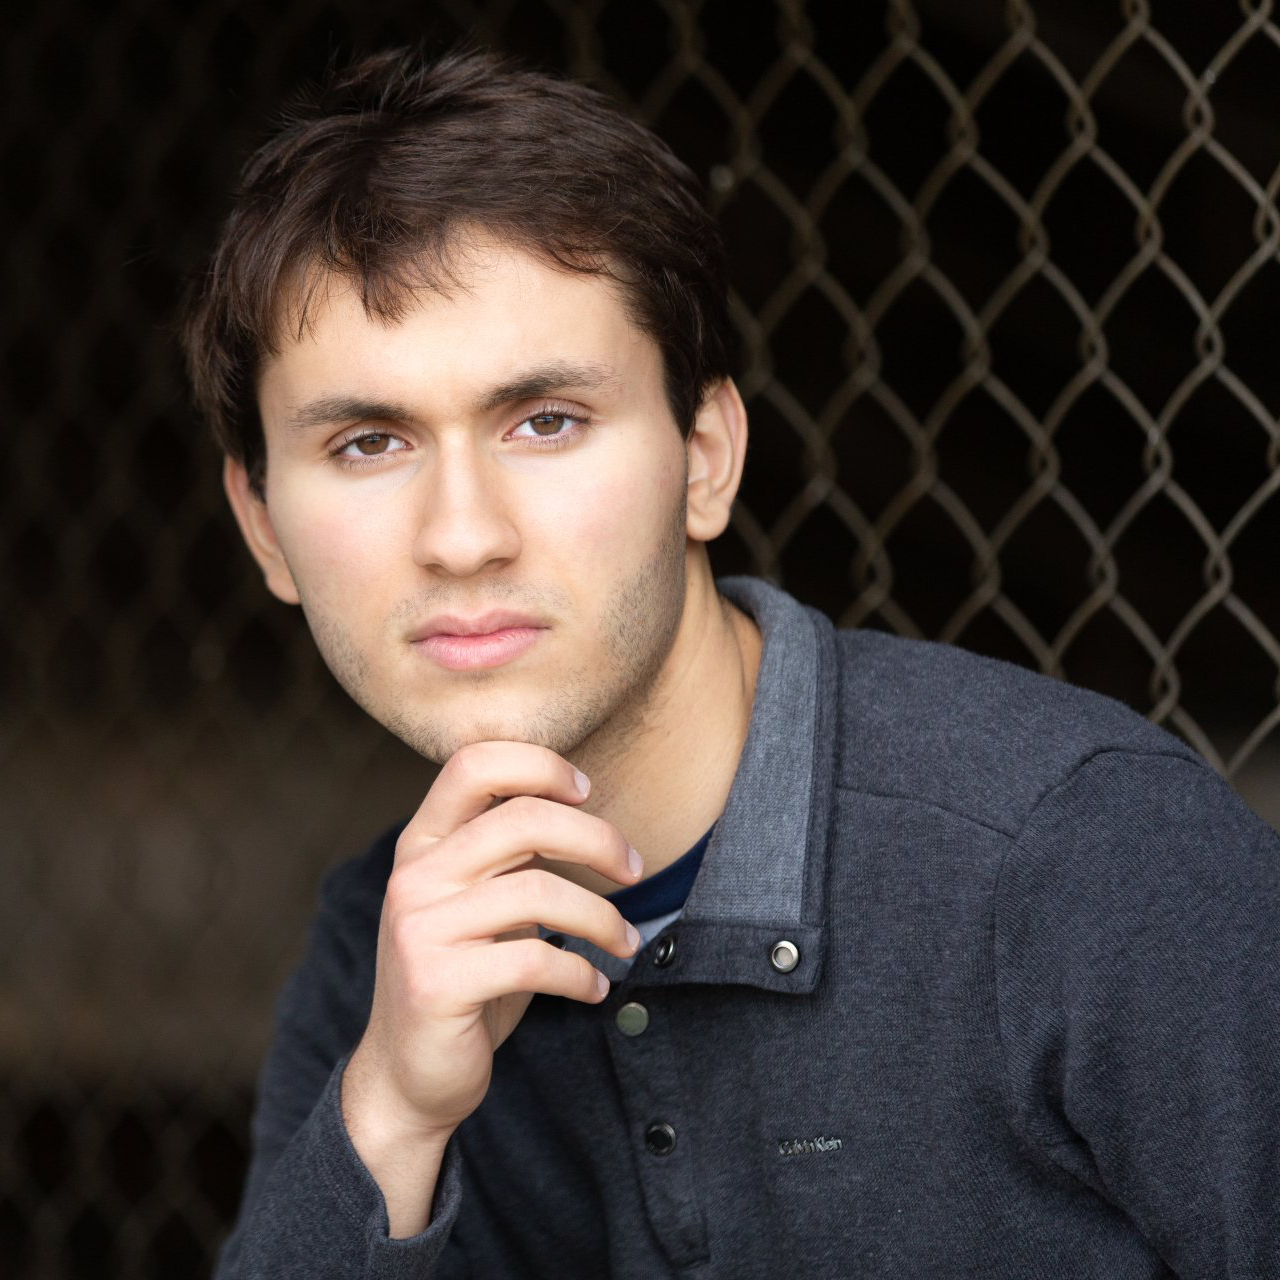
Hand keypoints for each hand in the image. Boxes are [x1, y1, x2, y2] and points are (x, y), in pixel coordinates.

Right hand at [341, 741, 640, 1231]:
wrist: (406, 1077)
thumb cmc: (463, 977)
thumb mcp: (481, 902)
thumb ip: (509, 855)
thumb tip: (582, 808)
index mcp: (422, 844)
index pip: (472, 764)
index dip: (538, 764)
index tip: (587, 790)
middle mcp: (414, 877)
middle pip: (523, 819)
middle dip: (596, 838)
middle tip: (634, 868)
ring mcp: (420, 929)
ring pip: (538, 891)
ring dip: (602, 918)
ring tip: (626, 943)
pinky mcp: (437, 984)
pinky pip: (534, 961)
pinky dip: (580, 974)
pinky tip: (594, 988)